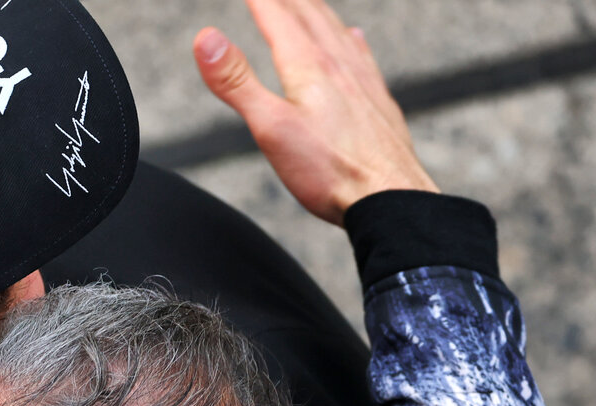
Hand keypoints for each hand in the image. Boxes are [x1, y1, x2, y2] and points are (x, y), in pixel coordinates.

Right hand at [193, 0, 437, 223]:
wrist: (388, 196)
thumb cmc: (329, 170)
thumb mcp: (269, 127)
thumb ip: (236, 82)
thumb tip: (207, 38)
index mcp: (307, 66)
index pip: (277, 15)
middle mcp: (338, 63)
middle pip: (308, 13)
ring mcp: (362, 79)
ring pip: (336, 28)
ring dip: (315, 7)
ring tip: (304, 0)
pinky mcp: (377, 99)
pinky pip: (362, 53)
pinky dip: (349, 36)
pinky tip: (353, 36)